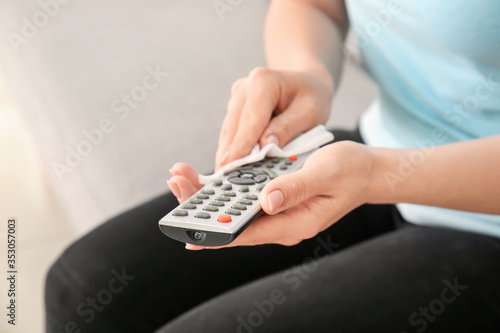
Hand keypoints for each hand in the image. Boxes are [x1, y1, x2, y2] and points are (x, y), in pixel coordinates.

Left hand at [168, 141, 375, 249]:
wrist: (364, 171)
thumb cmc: (349, 172)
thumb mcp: (325, 175)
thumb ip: (296, 188)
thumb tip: (265, 201)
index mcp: (292, 224)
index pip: (245, 233)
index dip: (214, 230)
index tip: (186, 223)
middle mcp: (279, 223)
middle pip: (232, 222)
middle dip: (201, 205)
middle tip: (176, 181)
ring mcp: (276, 212)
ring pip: (233, 210)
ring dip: (207, 194)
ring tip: (181, 175)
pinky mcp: (274, 198)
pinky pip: (243, 198)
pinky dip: (224, 186)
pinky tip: (205, 176)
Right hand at [215, 67, 333, 168]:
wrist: (308, 82)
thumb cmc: (312, 96)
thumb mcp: (309, 112)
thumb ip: (287, 128)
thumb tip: (264, 146)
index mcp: (264, 83)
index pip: (250, 121)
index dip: (240, 146)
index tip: (230, 167)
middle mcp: (245, 87)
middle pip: (234, 127)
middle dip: (229, 155)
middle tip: (224, 180)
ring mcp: (238, 96)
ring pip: (228, 131)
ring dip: (228, 154)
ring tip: (225, 178)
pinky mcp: (235, 107)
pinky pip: (231, 132)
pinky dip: (232, 149)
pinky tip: (232, 166)